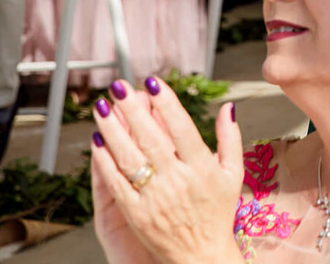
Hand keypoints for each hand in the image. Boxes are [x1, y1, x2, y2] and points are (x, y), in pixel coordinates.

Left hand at [90, 81, 245, 263]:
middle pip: (150, 139)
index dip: (166, 103)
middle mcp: (177, 181)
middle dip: (132, 110)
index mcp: (201, 168)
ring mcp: (155, 198)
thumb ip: (229, 138)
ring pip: (129, 158)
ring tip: (101, 107)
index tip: (153, 81)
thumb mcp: (233, 174)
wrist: (201, 256)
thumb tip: (227, 106)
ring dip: (112, 131)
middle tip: (118, 87)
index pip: (182, 128)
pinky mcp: (136, 214)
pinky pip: (117, 183)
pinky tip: (97, 142)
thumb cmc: (217, 212)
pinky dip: (105, 162)